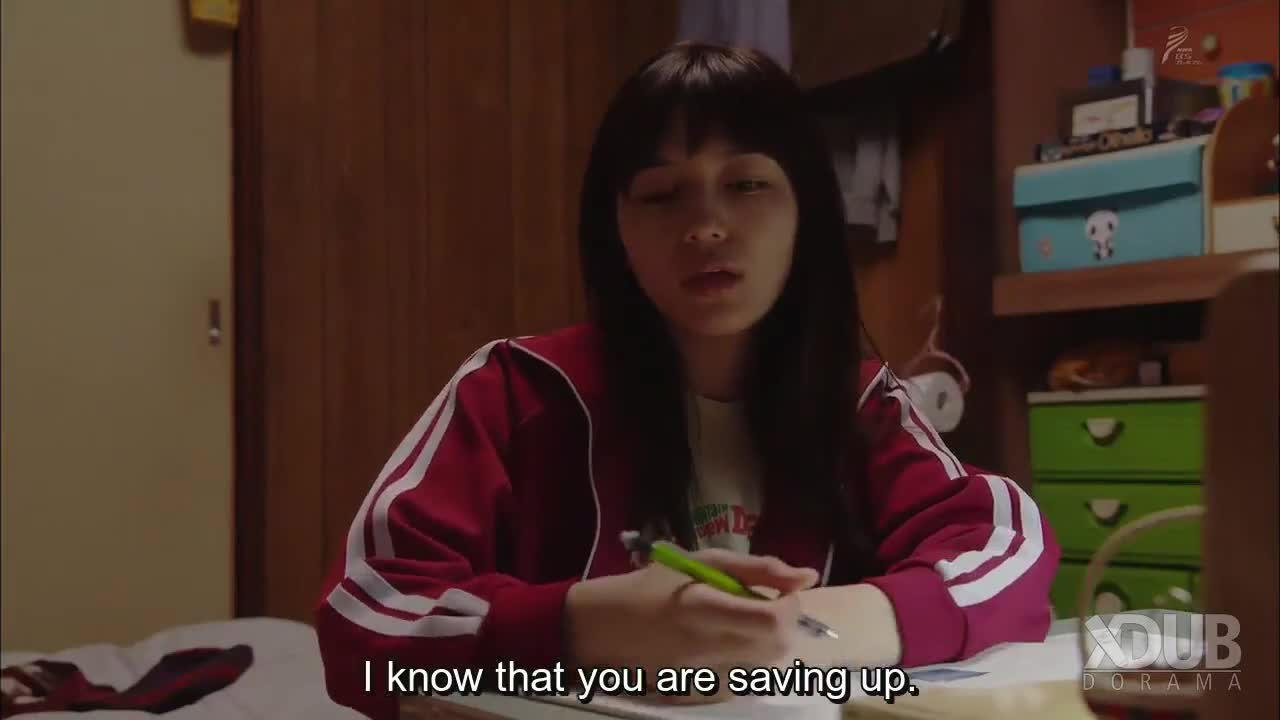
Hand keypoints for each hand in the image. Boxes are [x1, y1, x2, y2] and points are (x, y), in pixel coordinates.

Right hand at [563, 550, 818, 681]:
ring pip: (768, 668)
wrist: (604, 629)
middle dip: (784, 625)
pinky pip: (747, 682)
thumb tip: (809, 576)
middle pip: (780, 648)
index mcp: (706, 609)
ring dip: (768, 646)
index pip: (776, 620)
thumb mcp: (702, 562)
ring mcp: (707, 678)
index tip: (781, 593)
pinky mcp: (703, 696)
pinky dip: (749, 664)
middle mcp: (709, 649)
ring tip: (742, 626)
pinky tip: (725, 646)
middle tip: (763, 607)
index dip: (791, 605)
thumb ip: (759, 569)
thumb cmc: (653, 586)